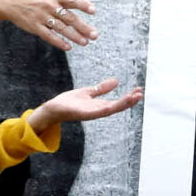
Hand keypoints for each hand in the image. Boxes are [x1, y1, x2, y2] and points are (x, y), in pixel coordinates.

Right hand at [0, 0, 96, 49]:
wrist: (11, 2)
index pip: (72, 0)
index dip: (83, 4)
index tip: (93, 11)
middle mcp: (49, 5)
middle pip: (69, 17)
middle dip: (83, 27)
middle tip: (95, 35)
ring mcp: (41, 16)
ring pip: (61, 28)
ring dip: (74, 36)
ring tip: (85, 42)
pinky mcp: (34, 27)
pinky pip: (48, 35)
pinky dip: (59, 42)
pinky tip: (68, 47)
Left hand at [28, 78, 144, 135]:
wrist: (54, 108)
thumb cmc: (69, 102)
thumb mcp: (88, 92)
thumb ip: (101, 88)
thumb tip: (116, 81)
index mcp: (100, 106)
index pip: (118, 102)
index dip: (129, 97)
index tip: (138, 90)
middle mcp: (98, 111)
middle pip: (118, 106)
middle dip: (130, 101)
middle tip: (140, 94)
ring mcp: (93, 113)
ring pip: (112, 109)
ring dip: (124, 104)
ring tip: (135, 97)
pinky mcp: (86, 114)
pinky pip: (100, 111)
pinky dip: (110, 108)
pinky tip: (118, 104)